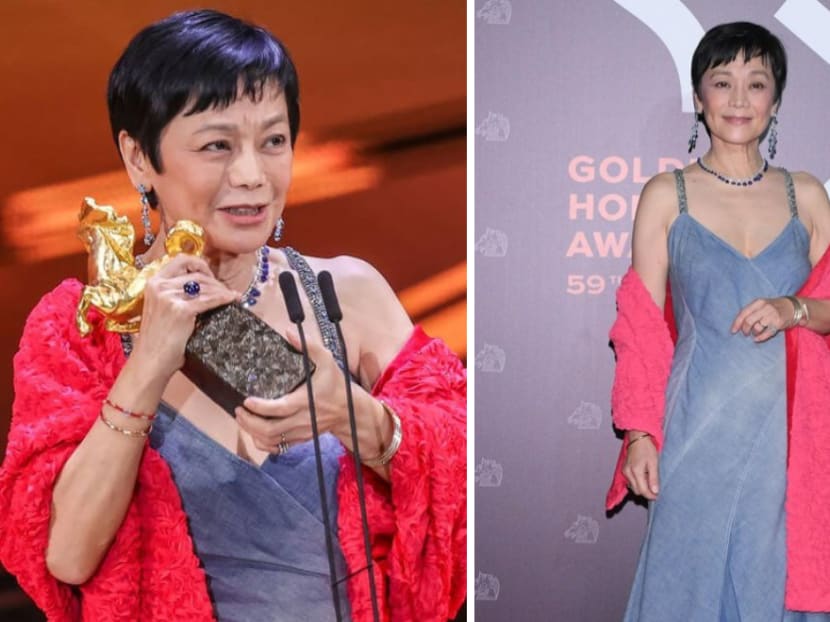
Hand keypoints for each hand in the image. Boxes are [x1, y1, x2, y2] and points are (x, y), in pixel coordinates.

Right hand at [130, 254, 238, 379]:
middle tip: (225, 291)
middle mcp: (160, 285)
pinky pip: (209, 300)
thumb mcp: (160, 308)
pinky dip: (224, 298)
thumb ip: (175, 294)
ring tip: (231, 297)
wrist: (150, 361)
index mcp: (153, 282)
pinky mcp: (181, 311)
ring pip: (205, 286)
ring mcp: (169, 297)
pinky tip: (232, 299)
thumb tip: (204, 286)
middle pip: (197, 274)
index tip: (209, 275)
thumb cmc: (158, 339)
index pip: (181, 260)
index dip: (199, 264)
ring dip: (222, 290)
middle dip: (215, 281)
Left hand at [234, 329, 349, 452]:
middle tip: (238, 410)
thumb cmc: (336, 385)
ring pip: (271, 440)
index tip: (247, 400)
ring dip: (252, 431)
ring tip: (242, 418)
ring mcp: (301, 432)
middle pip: (271, 429)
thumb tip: (288, 332)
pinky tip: (255, 433)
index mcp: (307, 401)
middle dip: (250, 422)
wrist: (350, 411)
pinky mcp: (300, 439)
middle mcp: (303, 420)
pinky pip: (278, 447)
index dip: (261, 407)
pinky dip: (263, 443)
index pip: (281, 409)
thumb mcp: (327, 361)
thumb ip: (309, 346)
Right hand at [622, 431, 658, 499]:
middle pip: (637, 491)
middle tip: (655, 488)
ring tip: (650, 481)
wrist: (637, 438)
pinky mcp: (624, 469)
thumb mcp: (654, 463)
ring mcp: (625, 471)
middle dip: (646, 492)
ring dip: (641, 488)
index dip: (651, 496)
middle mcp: (628, 473)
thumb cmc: (647, 448)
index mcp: (636, 471)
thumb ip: (653, 478)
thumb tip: (655, 491)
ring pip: (633, 487)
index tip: (657, 496)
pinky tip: (644, 477)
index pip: (642, 490)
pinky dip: (637, 483)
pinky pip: (630, 481)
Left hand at [731, 297, 794, 342]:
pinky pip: (766, 333)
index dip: (737, 323)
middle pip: (749, 321)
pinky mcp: (779, 323)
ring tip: (755, 332)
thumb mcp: (761, 305)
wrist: (792, 307)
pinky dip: (760, 338)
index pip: (743, 313)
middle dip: (745, 329)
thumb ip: (750, 312)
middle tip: (746, 333)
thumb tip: (737, 325)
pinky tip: (757, 339)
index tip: (733, 331)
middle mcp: (765, 307)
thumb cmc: (772, 307)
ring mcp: (773, 315)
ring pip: (757, 327)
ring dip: (754, 333)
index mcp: (758, 302)